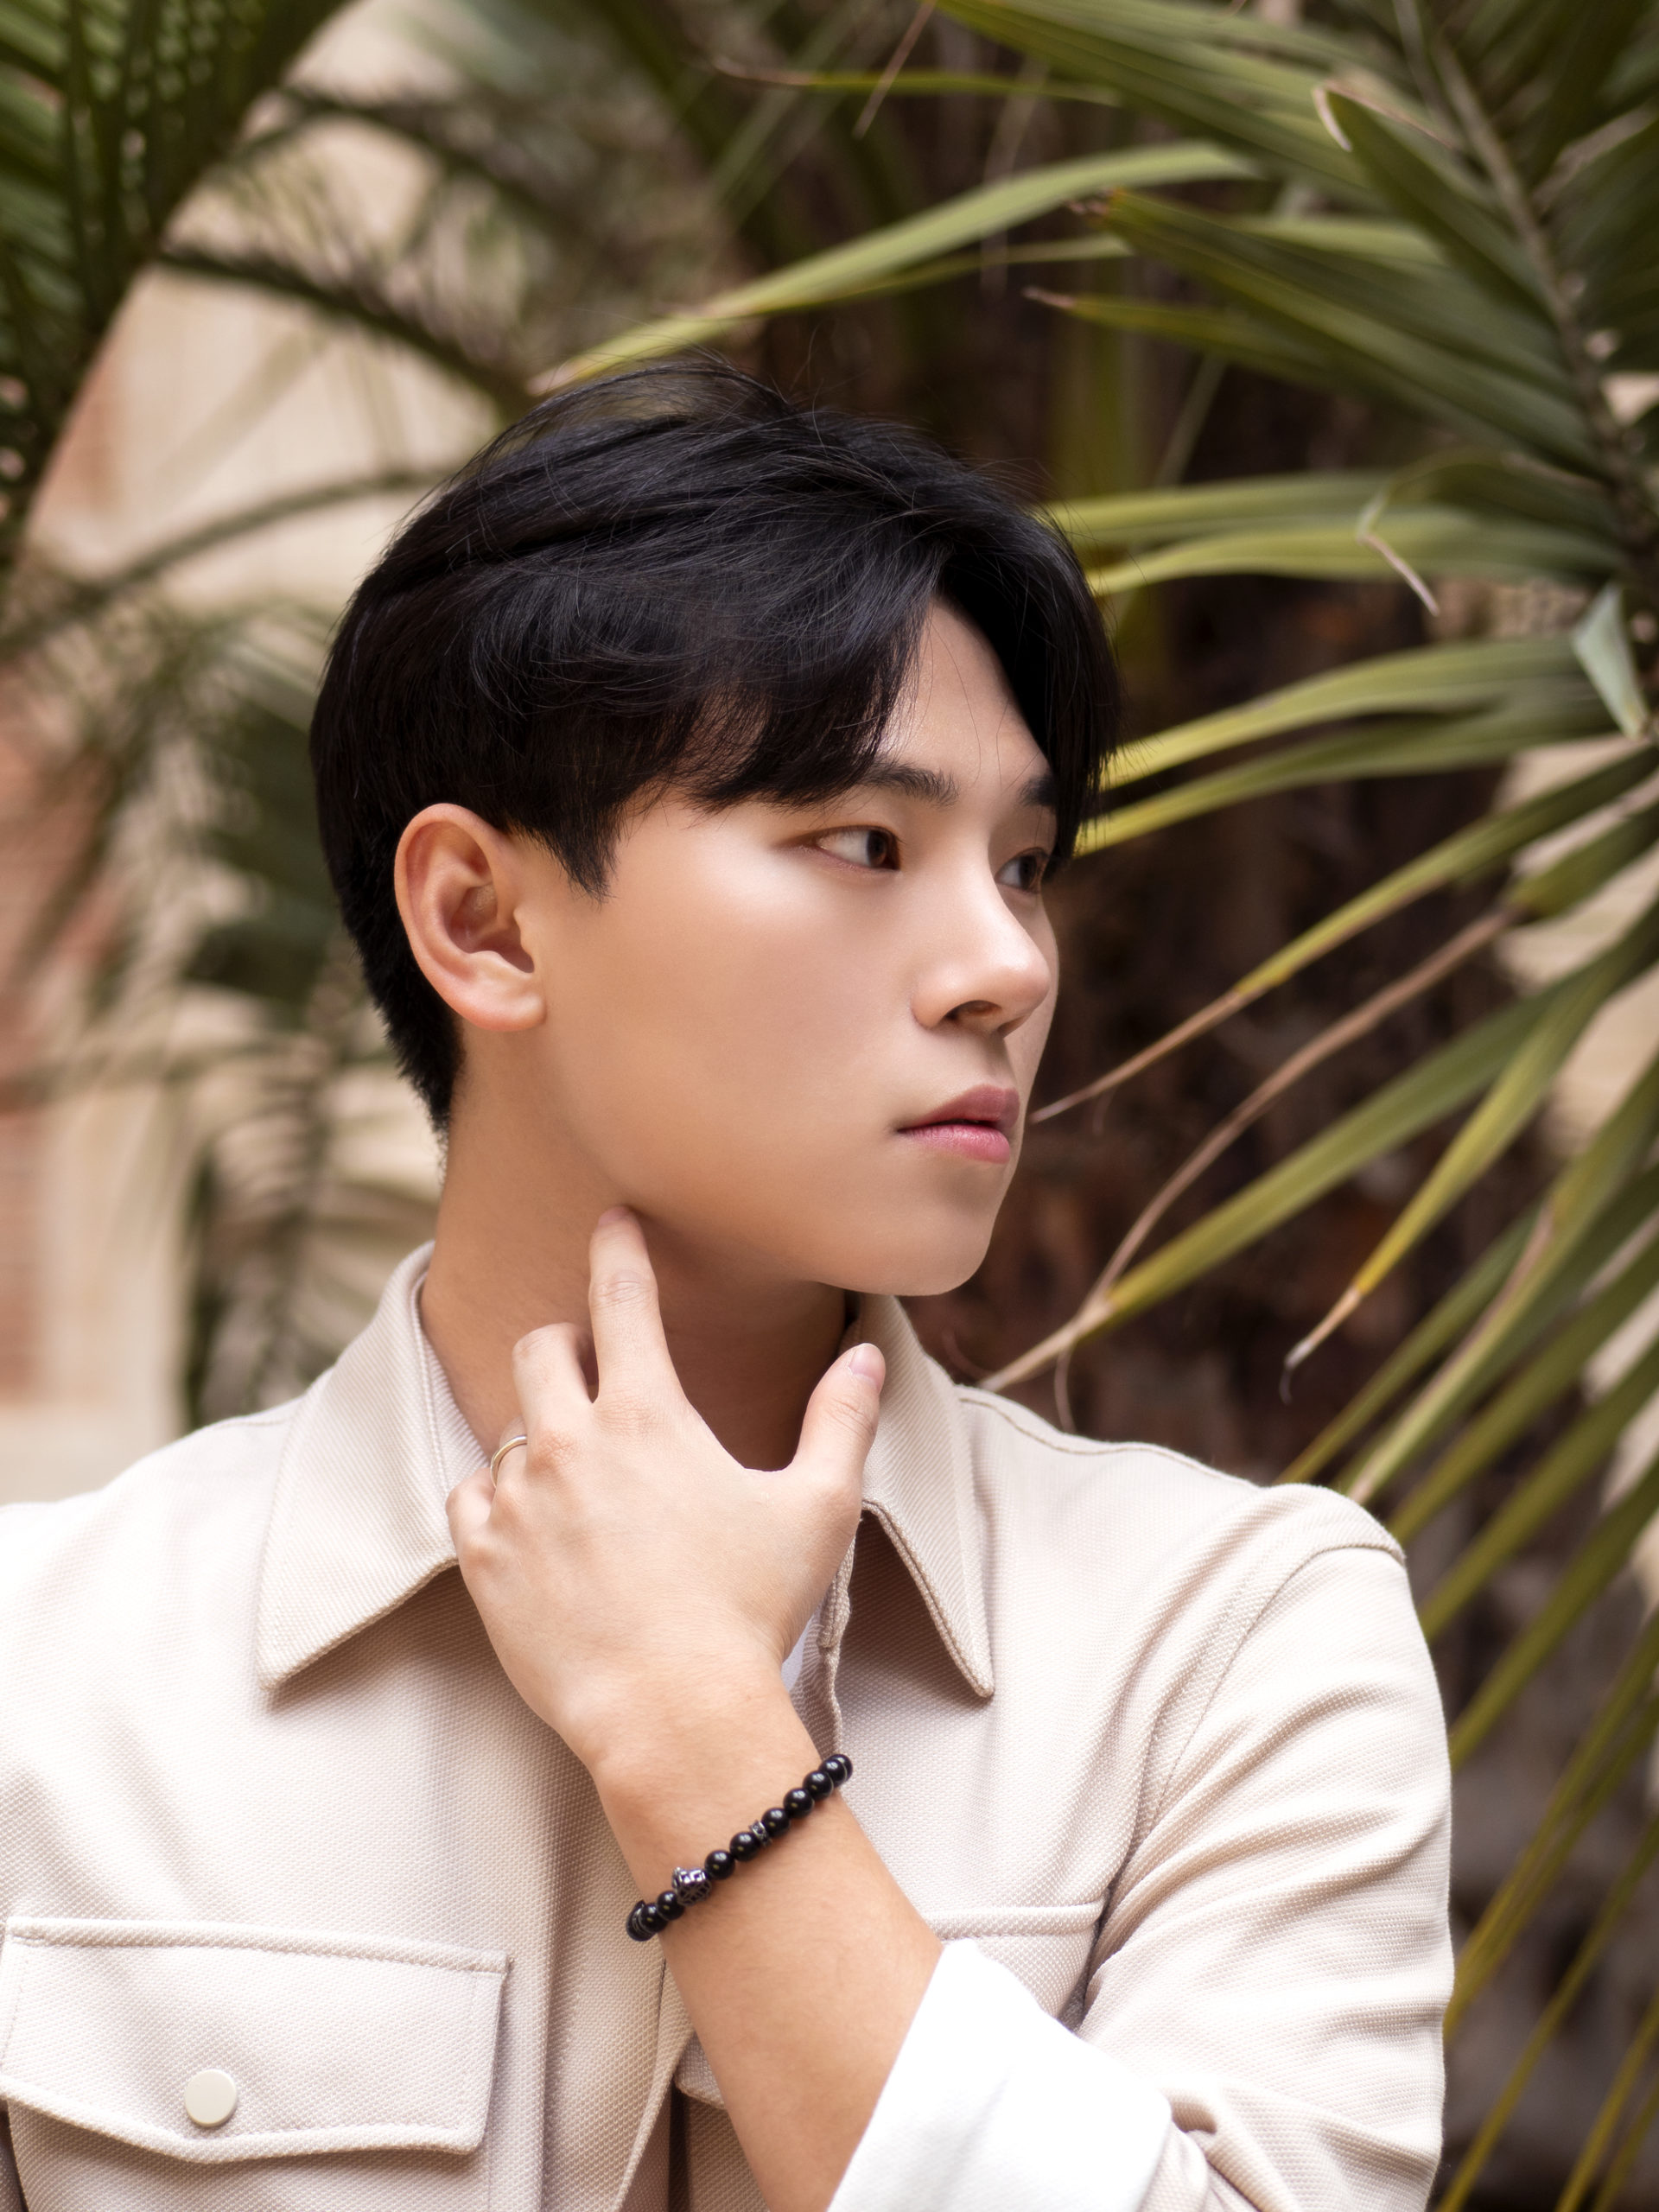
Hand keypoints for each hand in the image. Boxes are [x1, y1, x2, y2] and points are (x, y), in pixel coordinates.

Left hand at [446, 1209, 884, 1780]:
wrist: (673, 1715)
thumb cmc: (752, 1611)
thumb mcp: (818, 1509)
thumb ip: (841, 1420)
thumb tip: (865, 1354)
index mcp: (647, 1415)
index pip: (621, 1298)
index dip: (617, 1248)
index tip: (611, 1221)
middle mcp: (570, 1440)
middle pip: (541, 1348)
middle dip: (565, 1344)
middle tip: (589, 1366)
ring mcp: (517, 1498)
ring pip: (506, 1427)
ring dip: (539, 1436)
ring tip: (578, 1479)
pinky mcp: (482, 1556)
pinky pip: (470, 1494)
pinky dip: (496, 1497)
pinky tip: (532, 1525)